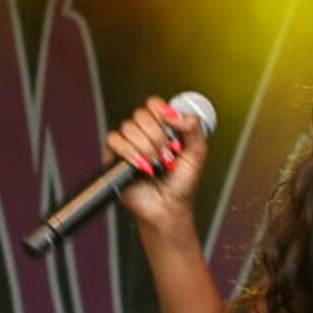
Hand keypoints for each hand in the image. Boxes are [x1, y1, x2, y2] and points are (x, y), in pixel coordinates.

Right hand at [98, 98, 207, 240]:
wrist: (168, 208)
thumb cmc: (182, 185)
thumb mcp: (198, 152)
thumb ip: (193, 126)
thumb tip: (174, 113)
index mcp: (162, 127)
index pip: (154, 104)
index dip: (162, 113)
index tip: (173, 130)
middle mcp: (144, 133)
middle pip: (141, 114)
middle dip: (158, 137)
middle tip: (168, 155)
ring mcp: (128, 144)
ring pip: (129, 127)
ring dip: (146, 148)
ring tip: (156, 164)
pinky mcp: (114, 157)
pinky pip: (114, 140)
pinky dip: (129, 153)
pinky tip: (142, 166)